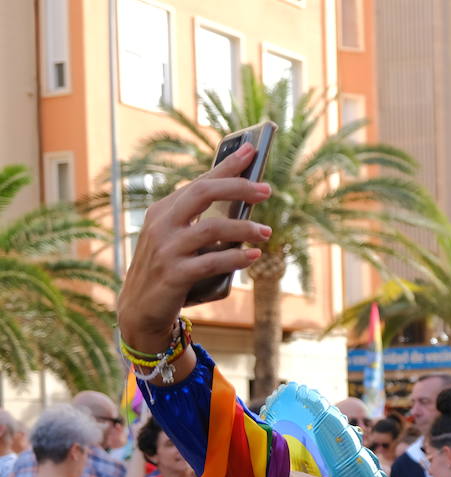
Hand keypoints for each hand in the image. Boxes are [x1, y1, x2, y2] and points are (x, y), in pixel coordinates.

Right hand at [117, 144, 272, 349]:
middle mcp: (161, 225)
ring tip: (267, 232)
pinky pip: (211, 262)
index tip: (251, 149)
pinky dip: (236, 257)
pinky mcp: (174, 274)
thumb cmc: (169, 271)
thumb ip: (203, 223)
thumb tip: (245, 205)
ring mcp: (166, 249)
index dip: (226, 165)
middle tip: (267, 190)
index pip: (199, 181)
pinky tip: (253, 256)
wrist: (140, 310)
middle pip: (203, 193)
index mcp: (163, 211)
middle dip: (238, 187)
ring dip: (244, 227)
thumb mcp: (181, 241)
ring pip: (211, 228)